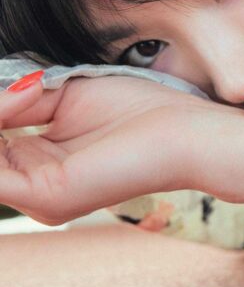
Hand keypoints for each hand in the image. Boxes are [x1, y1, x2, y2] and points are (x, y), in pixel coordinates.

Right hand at [0, 72, 243, 224]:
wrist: (183, 130)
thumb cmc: (137, 111)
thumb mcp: (65, 94)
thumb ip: (19, 102)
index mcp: (35, 164)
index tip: (16, 89)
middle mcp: (31, 188)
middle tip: (20, 91)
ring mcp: (38, 198)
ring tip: (21, 95)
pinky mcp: (49, 196)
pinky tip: (4, 109)